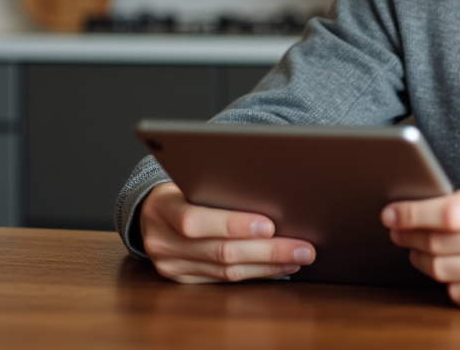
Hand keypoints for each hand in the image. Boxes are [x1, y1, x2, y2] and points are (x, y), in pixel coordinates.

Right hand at [139, 182, 315, 282]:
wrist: (154, 210)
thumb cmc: (185, 187)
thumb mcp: (194, 178)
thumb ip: (221, 187)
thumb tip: (273, 196)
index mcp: (163, 207)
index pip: (194, 220)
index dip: (233, 224)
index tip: (269, 225)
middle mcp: (161, 241)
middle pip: (220, 251)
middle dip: (268, 250)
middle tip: (304, 249)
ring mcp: (170, 265)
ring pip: (226, 271)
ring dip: (268, 265)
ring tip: (299, 258)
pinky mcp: (183, 279)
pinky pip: (225, 281)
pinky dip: (256, 273)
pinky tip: (279, 267)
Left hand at [382, 172, 459, 313]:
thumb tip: (430, 201)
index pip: (445, 212)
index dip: (411, 214)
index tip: (391, 214)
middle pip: (437, 242)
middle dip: (409, 235)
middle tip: (397, 230)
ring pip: (442, 269)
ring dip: (421, 259)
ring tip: (417, 249)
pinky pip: (458, 293)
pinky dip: (446, 281)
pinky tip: (448, 268)